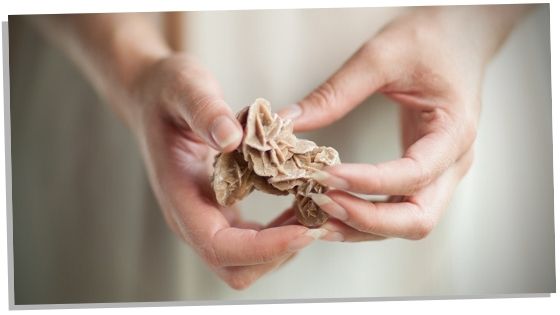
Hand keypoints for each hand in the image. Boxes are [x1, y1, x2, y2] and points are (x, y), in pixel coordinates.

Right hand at [128, 54, 329, 288]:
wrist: (152, 98)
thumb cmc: (166, 92)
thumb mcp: (185, 88)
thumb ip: (205, 111)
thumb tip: (231, 137)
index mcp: (179, 195)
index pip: (219, 246)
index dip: (264, 248)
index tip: (304, 230)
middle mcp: (191, 217)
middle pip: (235, 269)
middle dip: (278, 254)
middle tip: (315, 222)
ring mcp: (206, 217)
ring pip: (247, 262)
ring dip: (284, 247)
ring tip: (314, 213)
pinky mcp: (220, 211)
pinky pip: (253, 241)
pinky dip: (280, 233)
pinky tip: (299, 205)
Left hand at [279, 6, 527, 241]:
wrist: (458, 36)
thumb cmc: (431, 40)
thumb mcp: (382, 55)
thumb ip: (335, 92)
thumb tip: (289, 122)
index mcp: (454, 131)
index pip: (413, 175)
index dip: (367, 182)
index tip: (324, 175)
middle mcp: (453, 162)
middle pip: (417, 218)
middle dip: (366, 219)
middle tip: (321, 204)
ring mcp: (440, 172)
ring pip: (406, 223)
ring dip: (362, 226)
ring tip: (317, 217)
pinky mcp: (423, 174)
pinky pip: (397, 209)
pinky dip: (365, 217)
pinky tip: (334, 211)